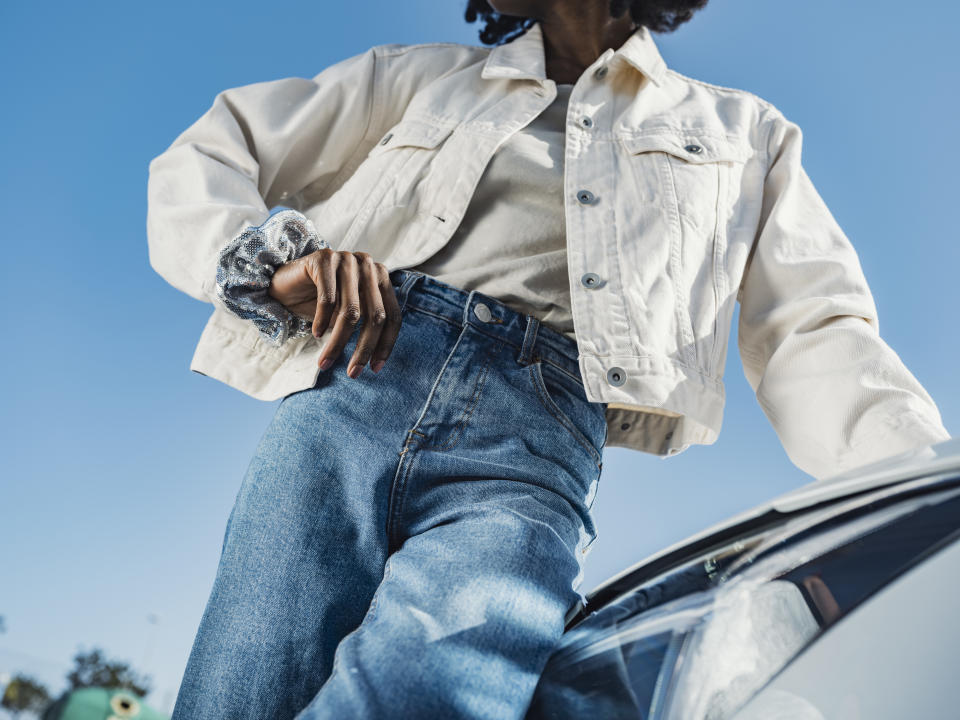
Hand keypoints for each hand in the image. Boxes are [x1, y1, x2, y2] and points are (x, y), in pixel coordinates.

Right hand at [268, 249, 402, 377]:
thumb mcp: (348, 315)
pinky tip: (316, 334)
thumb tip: (377, 359)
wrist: (284, 283)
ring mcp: (347, 259)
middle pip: (375, 316)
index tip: (375, 369)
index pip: (392, 315)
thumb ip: (367, 326)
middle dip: (364, 349)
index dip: (386, 345)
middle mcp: (368, 265)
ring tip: (326, 362)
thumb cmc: (319, 302)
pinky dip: (322, 321)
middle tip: (352, 373)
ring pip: (351, 312)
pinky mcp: (324, 258)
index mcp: (380, 278)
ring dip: (338, 342)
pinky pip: (328, 299)